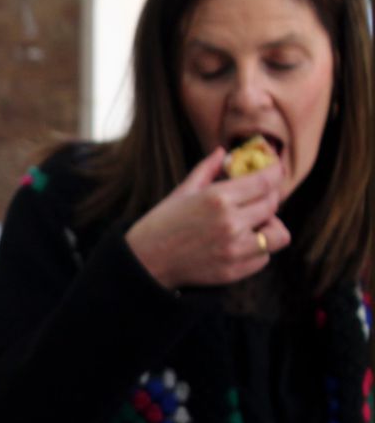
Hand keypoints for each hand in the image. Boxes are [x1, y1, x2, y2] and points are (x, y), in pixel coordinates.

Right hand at [124, 147, 289, 289]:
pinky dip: (256, 250)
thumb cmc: (160, 224)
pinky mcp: (234, 271)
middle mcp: (230, 223)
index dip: (275, 173)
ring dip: (270, 228)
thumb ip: (206, 170)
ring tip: (253, 226)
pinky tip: (239, 245)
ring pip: (278, 234)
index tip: (276, 171)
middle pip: (273, 204)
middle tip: (256, 199)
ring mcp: (234, 249)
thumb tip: (223, 152)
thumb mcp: (182, 192)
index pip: (265, 181)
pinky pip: (263, 258)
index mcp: (217, 198)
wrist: (144, 262)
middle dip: (269, 198)